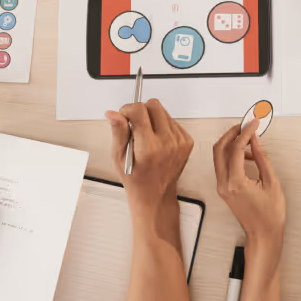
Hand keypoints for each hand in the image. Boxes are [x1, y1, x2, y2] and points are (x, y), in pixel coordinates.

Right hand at [107, 99, 193, 218]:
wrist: (156, 195)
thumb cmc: (136, 179)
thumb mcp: (118, 157)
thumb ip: (118, 132)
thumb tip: (113, 113)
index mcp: (149, 147)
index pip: (139, 110)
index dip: (127, 109)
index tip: (124, 117)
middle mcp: (168, 142)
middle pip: (154, 105)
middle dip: (140, 110)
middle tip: (134, 125)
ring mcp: (180, 142)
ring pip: (163, 111)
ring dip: (152, 118)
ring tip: (145, 136)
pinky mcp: (187, 141)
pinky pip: (172, 121)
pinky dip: (162, 126)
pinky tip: (156, 140)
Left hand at [213, 120, 285, 251]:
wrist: (263, 234)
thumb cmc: (270, 214)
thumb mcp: (271, 182)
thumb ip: (261, 158)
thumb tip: (255, 140)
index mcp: (235, 183)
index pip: (236, 149)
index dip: (246, 132)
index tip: (254, 123)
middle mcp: (224, 184)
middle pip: (219, 148)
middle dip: (232, 133)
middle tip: (246, 125)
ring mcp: (222, 187)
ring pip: (219, 156)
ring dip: (232, 144)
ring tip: (251, 140)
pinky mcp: (224, 189)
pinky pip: (224, 166)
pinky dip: (233, 155)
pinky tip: (249, 155)